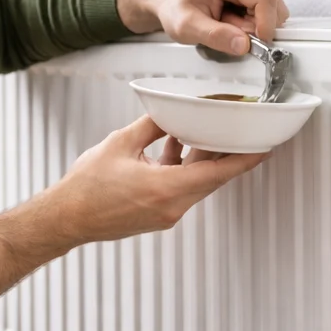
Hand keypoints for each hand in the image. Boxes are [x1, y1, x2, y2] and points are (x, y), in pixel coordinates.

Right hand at [42, 115, 268, 244]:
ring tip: (201, 136)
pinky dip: (182, 170)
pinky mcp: (156, 216)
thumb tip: (169, 113)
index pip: (217, 174)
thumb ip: (152, 126)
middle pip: (211, 179)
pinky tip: (171, 149)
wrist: (67, 218)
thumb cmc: (86, 189)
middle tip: (240, 136)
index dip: (244, 160)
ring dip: (200, 161)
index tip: (264, 149)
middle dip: (226, 156)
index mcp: (165, 188)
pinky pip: (180, 190)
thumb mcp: (121, 144)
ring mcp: (165, 214)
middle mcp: (171, 206)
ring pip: (195, 183)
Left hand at [116, 0, 290, 57]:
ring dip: (254, 23)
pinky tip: (233, 16)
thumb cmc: (174, 5)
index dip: (266, 25)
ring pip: (273, 7)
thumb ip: (215, 36)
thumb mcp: (187, 26)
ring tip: (226, 21)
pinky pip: (268, 7)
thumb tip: (243, 45)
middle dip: (256, 26)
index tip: (259, 43)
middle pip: (272, 3)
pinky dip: (253, 19)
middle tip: (227, 28)